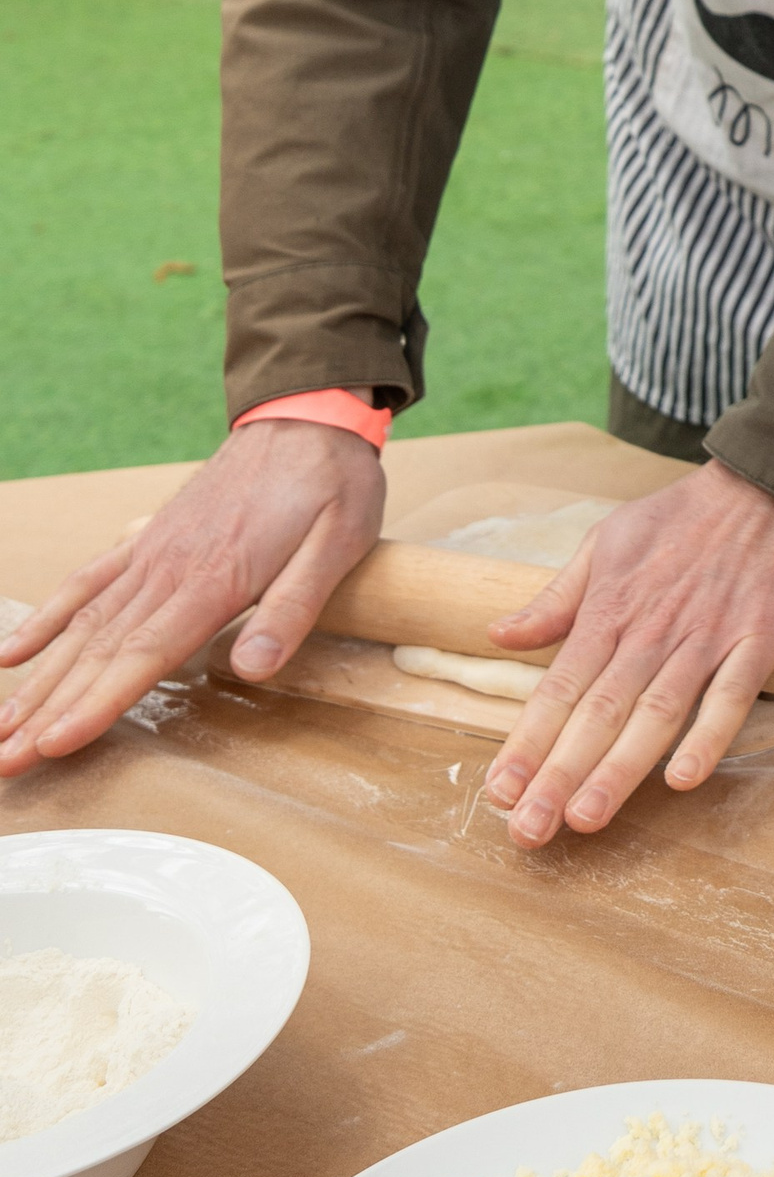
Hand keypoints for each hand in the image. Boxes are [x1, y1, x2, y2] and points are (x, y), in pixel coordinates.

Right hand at [0, 419, 385, 773]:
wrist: (307, 415)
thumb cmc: (331, 483)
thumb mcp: (337, 544)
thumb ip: (293, 608)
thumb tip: (254, 670)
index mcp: (215, 578)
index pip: (143, 654)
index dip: (97, 704)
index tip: (53, 744)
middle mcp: (168, 568)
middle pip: (97, 651)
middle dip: (47, 710)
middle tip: (5, 762)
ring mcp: (150, 553)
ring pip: (81, 624)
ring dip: (38, 679)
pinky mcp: (147, 540)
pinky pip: (85, 582)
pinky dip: (47, 619)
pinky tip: (13, 655)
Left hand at [479, 460, 773, 845]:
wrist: (769, 484)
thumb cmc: (683, 516)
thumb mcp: (606, 541)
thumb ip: (557, 597)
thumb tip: (499, 634)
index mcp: (610, 610)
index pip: (558, 687)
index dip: (527, 743)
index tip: (498, 792)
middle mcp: (651, 631)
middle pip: (599, 712)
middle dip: (559, 774)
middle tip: (527, 830)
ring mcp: (707, 638)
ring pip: (657, 714)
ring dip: (620, 769)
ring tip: (586, 819)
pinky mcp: (760, 639)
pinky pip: (732, 695)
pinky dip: (709, 737)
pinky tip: (683, 779)